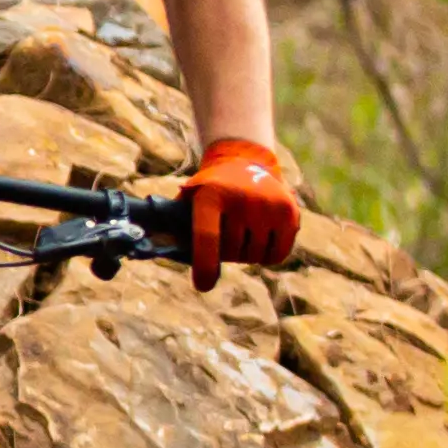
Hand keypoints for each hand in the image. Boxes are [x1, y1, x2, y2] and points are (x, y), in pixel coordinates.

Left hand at [181, 136, 301, 289]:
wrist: (244, 161)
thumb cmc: (209, 190)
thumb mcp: (189, 198)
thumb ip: (175, 225)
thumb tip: (157, 249)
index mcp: (211, 195)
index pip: (207, 238)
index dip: (205, 265)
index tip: (203, 286)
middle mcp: (242, 199)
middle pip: (231, 252)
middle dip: (225, 253)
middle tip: (225, 235)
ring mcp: (268, 205)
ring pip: (255, 257)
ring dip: (246, 254)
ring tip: (243, 232)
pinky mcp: (289, 212)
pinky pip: (277, 255)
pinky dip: (268, 255)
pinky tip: (261, 238)